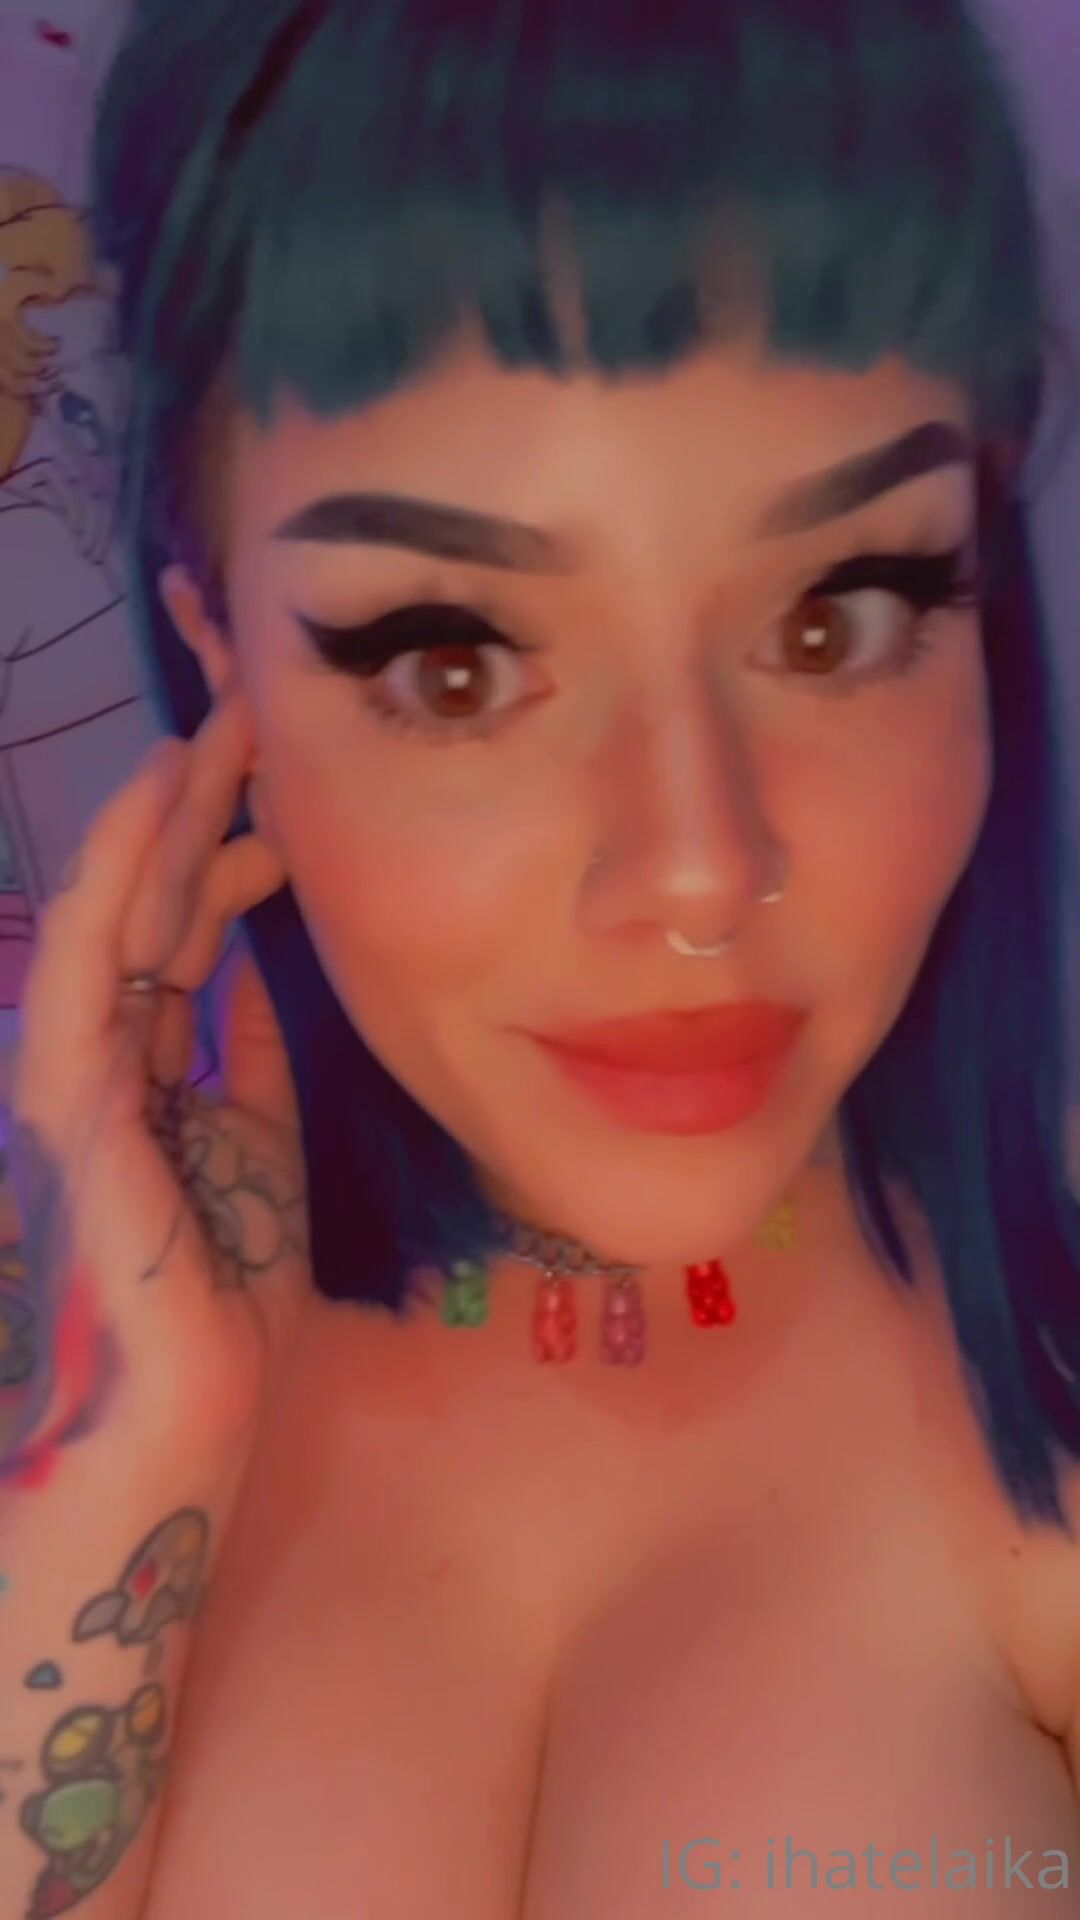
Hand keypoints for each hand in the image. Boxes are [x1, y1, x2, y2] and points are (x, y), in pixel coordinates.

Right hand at [3, 688, 309, 1484]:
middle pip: (143, 914)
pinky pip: (81, 997)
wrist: (181, 1434)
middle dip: (193, 813)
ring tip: (201, 742)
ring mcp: (78, 1093)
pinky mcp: (75, 1132)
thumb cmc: (218, 1309)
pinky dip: (103, 905)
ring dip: (147, 832)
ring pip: (100, 933)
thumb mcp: (256, 1153)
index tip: (284, 789)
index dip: (224, 853)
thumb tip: (260, 969)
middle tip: (249, 720)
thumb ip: (246, 1062)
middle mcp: (106, 1064)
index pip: (179, 936)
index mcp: (151, 1069)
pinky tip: (143, 828)